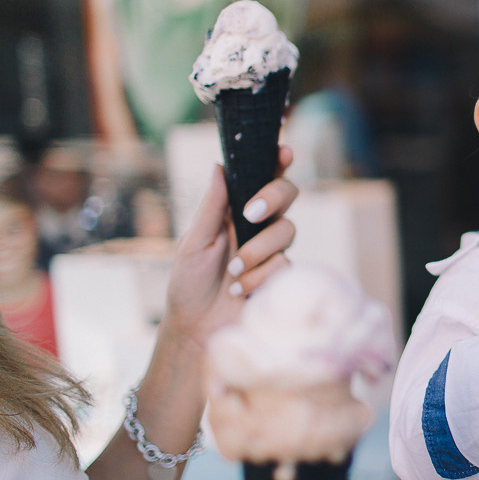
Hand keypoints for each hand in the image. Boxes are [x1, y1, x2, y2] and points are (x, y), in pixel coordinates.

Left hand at [162, 148, 297, 348]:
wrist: (197, 328)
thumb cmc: (189, 283)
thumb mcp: (193, 242)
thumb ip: (211, 207)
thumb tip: (218, 166)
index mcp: (236, 211)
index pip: (262, 178)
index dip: (277, 161)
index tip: (283, 150)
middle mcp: (260, 226)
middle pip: (289, 194)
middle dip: (274, 198)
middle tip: (251, 214)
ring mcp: (274, 251)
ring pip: (287, 231)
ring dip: (256, 251)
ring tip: (232, 271)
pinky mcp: (283, 276)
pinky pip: (284, 264)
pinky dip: (258, 277)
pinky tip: (239, 291)